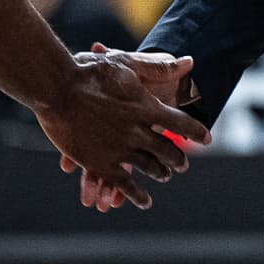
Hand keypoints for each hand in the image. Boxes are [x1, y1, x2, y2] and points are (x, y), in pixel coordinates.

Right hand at [37, 47, 208, 209]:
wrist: (56, 87)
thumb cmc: (88, 71)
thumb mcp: (126, 64)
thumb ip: (158, 67)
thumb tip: (190, 62)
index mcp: (145, 107)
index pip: (181, 123)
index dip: (196, 131)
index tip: (207, 138)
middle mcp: (137, 131)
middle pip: (167, 149)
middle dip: (178, 157)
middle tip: (183, 164)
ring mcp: (119, 149)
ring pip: (149, 167)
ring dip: (161, 172)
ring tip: (165, 175)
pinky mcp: (100, 163)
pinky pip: (125, 184)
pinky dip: (137, 195)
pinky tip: (145, 201)